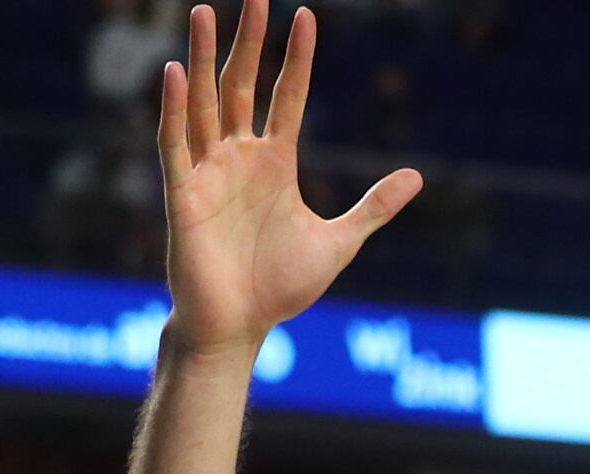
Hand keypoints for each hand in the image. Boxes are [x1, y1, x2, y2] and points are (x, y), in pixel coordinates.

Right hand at [158, 0, 421, 355]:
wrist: (240, 327)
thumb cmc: (280, 287)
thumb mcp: (339, 242)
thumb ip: (373, 207)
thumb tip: (416, 177)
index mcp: (275, 164)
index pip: (287, 96)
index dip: (297, 58)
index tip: (305, 14)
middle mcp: (238, 157)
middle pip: (242, 85)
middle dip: (248, 41)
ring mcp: (208, 171)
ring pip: (204, 102)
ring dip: (203, 58)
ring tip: (204, 13)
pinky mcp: (181, 194)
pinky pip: (174, 143)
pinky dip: (173, 109)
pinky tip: (175, 72)